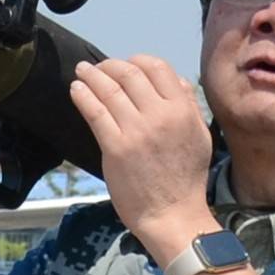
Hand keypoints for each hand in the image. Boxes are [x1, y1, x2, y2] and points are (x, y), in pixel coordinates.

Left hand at [68, 55, 215, 261]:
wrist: (171, 214)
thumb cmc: (185, 179)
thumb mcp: (199, 136)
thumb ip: (189, 105)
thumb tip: (176, 79)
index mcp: (182, 110)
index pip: (157, 67)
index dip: (137, 61)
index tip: (124, 64)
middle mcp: (160, 115)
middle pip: (129, 74)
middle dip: (109, 65)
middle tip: (96, 67)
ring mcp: (136, 131)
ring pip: (109, 90)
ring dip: (91, 76)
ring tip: (81, 71)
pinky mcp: (115, 148)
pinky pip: (95, 113)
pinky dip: (83, 96)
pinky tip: (75, 89)